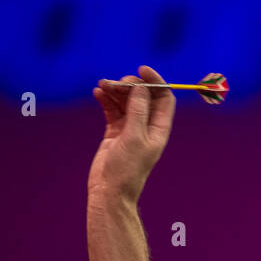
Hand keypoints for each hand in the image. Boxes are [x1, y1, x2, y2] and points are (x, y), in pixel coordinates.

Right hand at [88, 65, 176, 202]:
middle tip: (117, 83)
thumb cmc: (126, 169)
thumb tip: (141, 87)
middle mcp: (146, 127)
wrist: (109, 191)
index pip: (163, 98)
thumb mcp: (134, 137)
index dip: (155, 81)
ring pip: (126, 101)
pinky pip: (112, 109)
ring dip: (116, 90)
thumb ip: (138, 110)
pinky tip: (97, 93)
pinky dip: (106, 100)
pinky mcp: (114, 132)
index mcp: (159, 129)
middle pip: (143, 96)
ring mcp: (130, 129)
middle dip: (131, 85)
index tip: (141, 70)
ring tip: (102, 85)